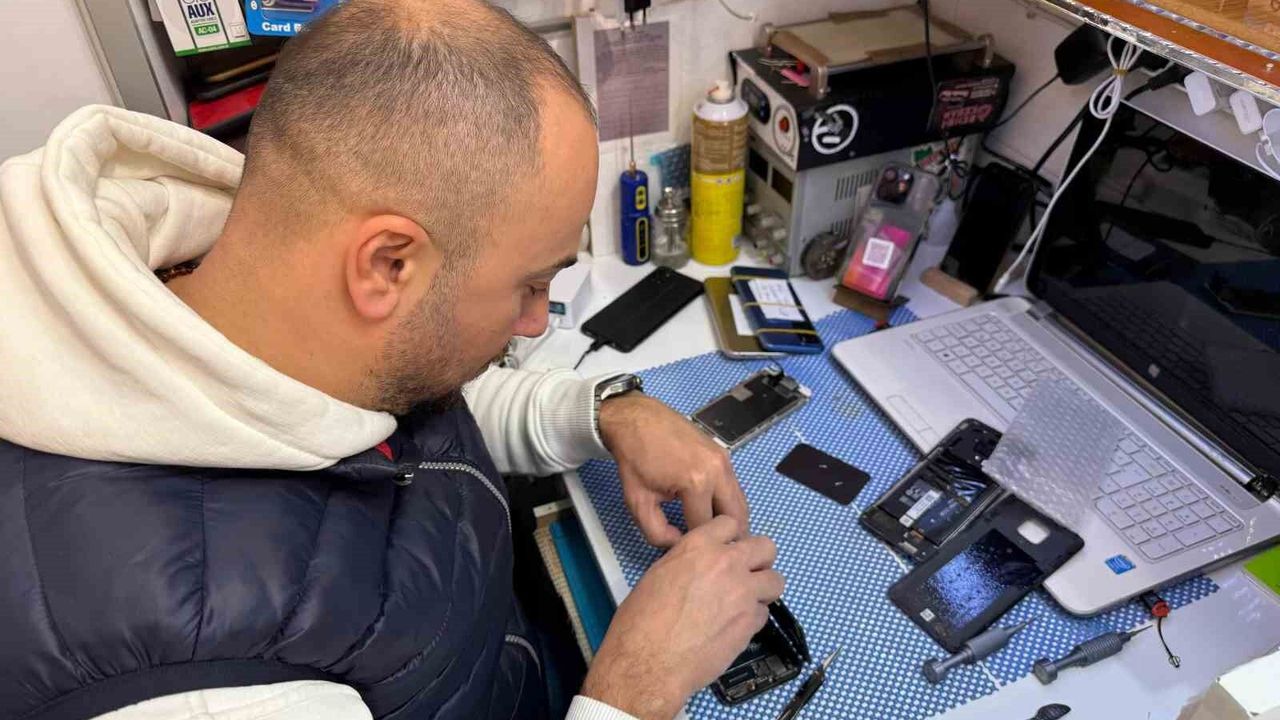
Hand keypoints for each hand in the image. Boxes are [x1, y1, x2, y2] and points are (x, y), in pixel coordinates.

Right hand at [581, 516, 784, 719]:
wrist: (649, 661)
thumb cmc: (641, 619)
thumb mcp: (660, 574)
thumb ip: (689, 563)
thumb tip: (701, 569)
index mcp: (698, 546)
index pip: (730, 523)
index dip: (731, 538)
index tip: (727, 550)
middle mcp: (726, 562)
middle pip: (765, 546)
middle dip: (758, 559)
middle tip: (745, 575)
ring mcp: (743, 592)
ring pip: (775, 580)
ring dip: (763, 589)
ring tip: (744, 603)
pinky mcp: (750, 622)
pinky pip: (764, 612)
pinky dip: (753, 618)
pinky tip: (733, 627)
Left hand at [598, 393, 748, 546]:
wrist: (636, 419)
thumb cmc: (634, 459)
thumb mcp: (638, 501)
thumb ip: (657, 533)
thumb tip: (680, 543)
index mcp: (697, 483)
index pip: (706, 528)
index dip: (696, 543)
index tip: (686, 549)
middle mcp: (718, 471)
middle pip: (736, 518)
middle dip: (725, 536)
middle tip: (711, 548)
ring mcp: (725, 460)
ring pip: (740, 503)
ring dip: (730, 520)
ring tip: (713, 532)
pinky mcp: (724, 454)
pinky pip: (734, 487)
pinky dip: (728, 503)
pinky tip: (711, 510)